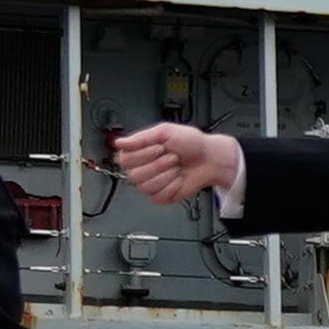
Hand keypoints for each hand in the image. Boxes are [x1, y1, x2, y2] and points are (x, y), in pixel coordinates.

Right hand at [110, 121, 241, 203]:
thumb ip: (141, 138)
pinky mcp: (161, 196)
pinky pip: (157, 196)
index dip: (143, 154)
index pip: (124, 159)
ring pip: (145, 187)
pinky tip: (179, 179)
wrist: (210, 158)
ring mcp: (151, 184)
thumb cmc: (191, 143)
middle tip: (172, 157)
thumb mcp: (166, 131)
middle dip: (158, 164)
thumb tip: (118, 142)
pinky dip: (172, 186)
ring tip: (176, 167)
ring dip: (166, 175)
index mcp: (140, 152)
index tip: (159, 147)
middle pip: (133, 175)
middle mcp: (143, 168)